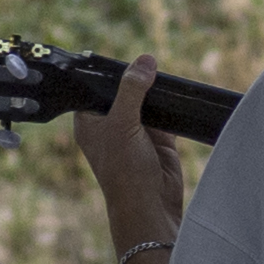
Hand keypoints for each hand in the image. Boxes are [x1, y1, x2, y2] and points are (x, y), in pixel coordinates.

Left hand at [72, 56, 187, 260]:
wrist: (151, 205)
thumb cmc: (124, 171)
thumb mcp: (123, 124)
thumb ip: (132, 90)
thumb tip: (145, 61)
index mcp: (90, 121)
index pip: (95, 86)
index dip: (107, 72)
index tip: (123, 58)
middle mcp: (110, 124)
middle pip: (123, 90)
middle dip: (136, 79)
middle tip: (148, 63)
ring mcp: (135, 131)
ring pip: (145, 100)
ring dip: (154, 92)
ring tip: (161, 76)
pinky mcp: (158, 138)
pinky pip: (164, 113)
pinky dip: (169, 106)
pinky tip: (173, 94)